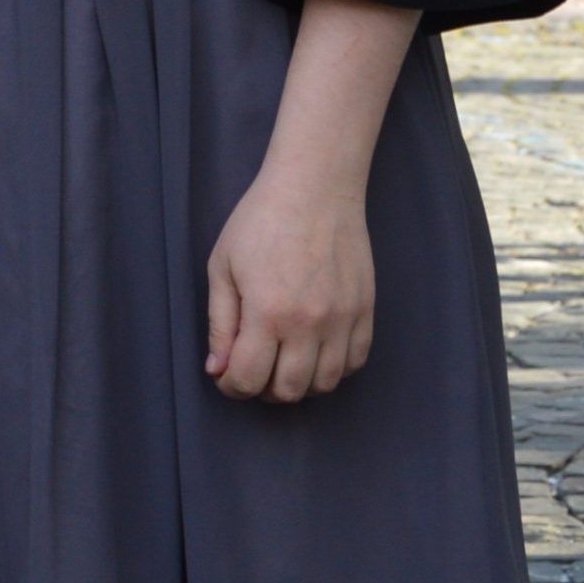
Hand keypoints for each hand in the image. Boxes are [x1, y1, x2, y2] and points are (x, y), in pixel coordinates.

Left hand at [206, 164, 375, 401]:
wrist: (314, 191)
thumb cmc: (259, 223)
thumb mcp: (223, 268)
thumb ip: (220, 324)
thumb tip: (218, 369)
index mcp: (268, 312)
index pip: (250, 378)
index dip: (231, 386)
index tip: (225, 375)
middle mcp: (310, 324)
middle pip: (290, 390)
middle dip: (263, 389)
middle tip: (252, 369)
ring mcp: (343, 320)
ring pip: (325, 383)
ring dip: (299, 383)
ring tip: (281, 361)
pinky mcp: (365, 312)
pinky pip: (354, 362)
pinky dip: (333, 369)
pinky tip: (313, 352)